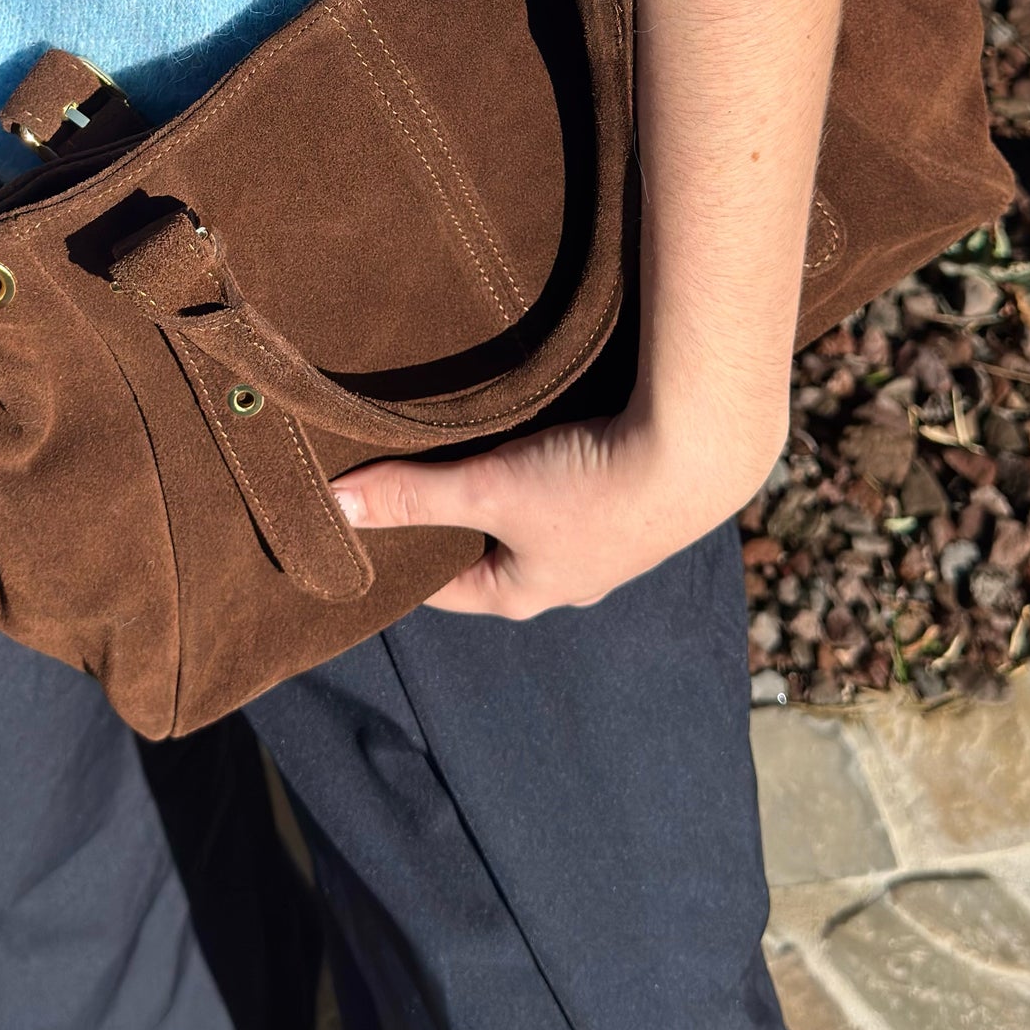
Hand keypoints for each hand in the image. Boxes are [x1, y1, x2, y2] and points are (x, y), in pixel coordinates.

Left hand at [331, 400, 785, 617]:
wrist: (697, 453)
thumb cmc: (589, 487)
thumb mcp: (487, 489)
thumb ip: (412, 494)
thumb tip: (331, 506)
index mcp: (523, 593)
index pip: (444, 585)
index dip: (405, 552)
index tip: (369, 524)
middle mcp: (566, 578)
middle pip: (489, 550)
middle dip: (455, 519)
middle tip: (414, 477)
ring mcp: (605, 544)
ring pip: (534, 520)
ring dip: (507, 491)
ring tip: (475, 449)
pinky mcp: (633, 501)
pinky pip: (574, 491)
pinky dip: (549, 470)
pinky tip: (544, 436)